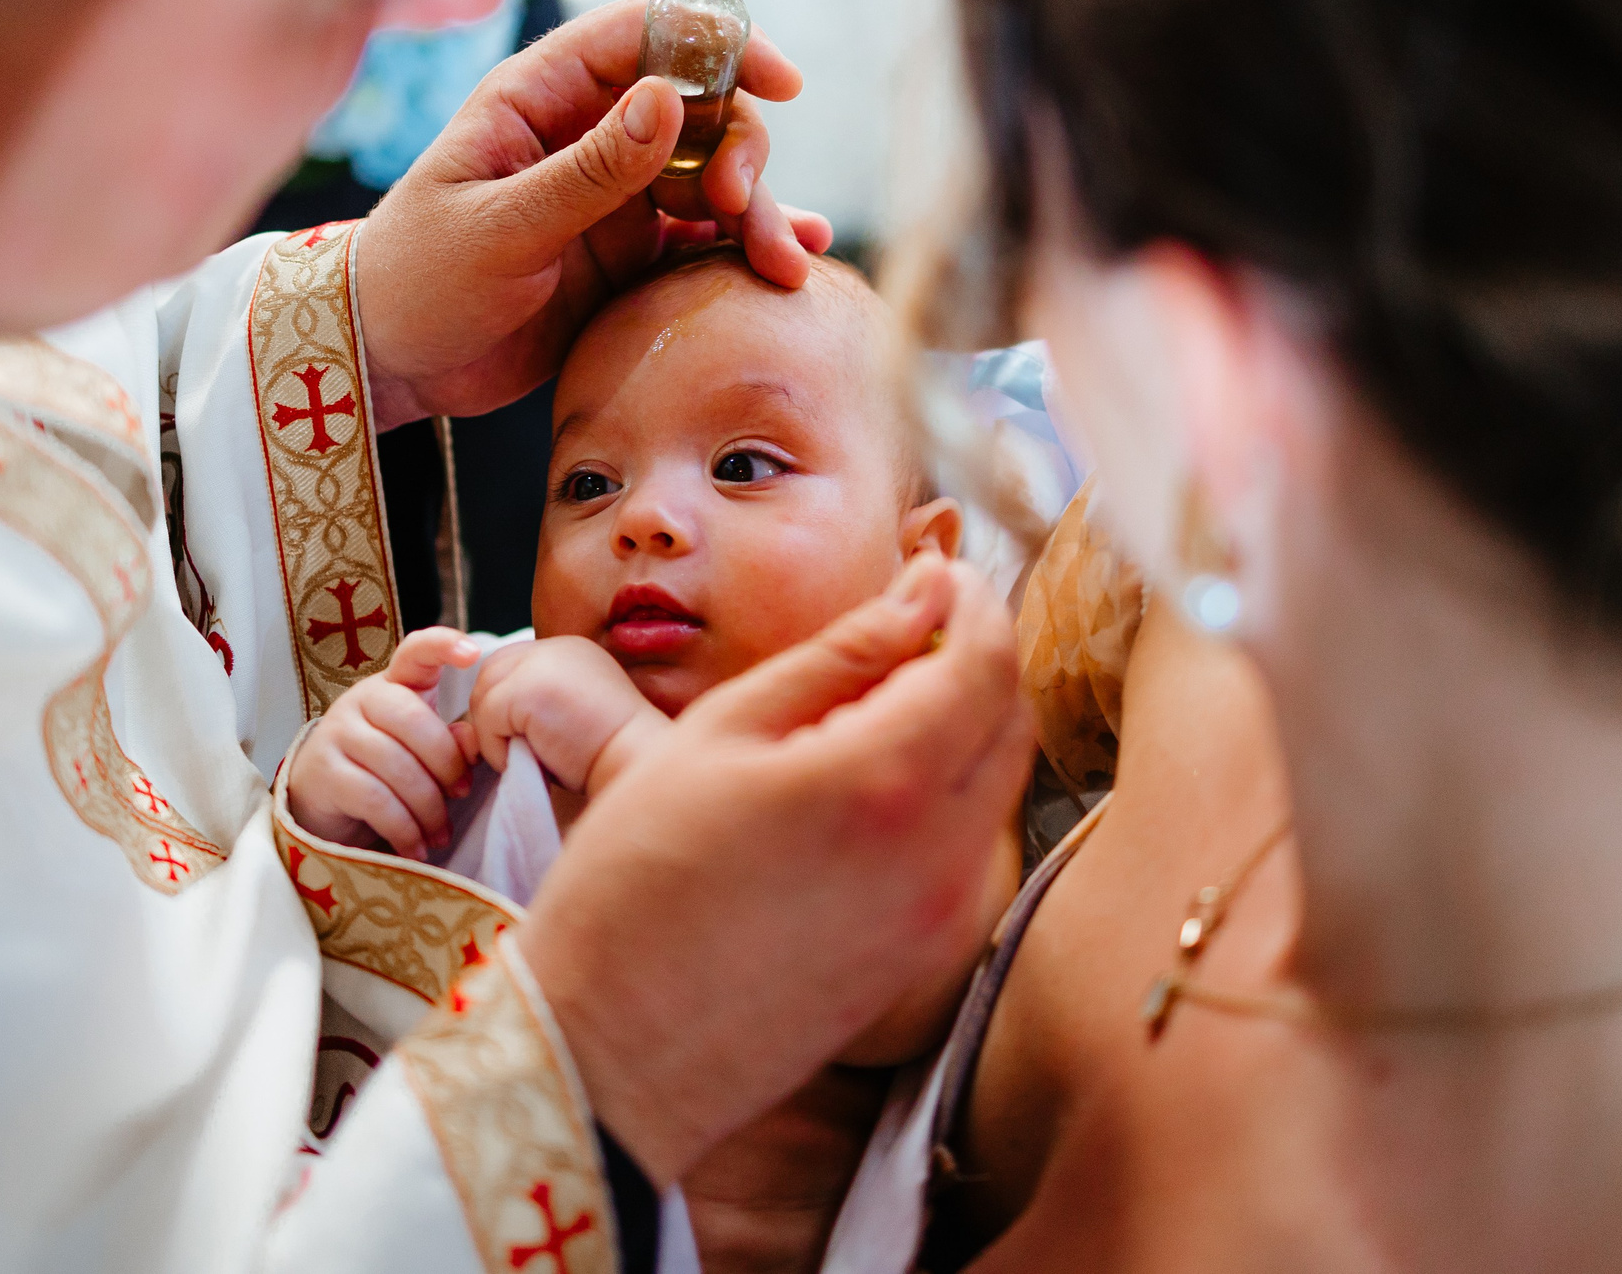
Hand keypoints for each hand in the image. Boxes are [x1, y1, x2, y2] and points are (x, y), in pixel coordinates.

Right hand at [286, 627, 480, 856]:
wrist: (321, 806)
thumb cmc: (381, 770)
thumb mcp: (420, 752)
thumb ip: (449, 741)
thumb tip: (472, 742)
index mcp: (393, 685)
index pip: (414, 652)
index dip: (442, 645)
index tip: (473, 653)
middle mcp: (361, 699)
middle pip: (414, 720)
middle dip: (446, 765)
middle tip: (462, 794)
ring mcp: (337, 733)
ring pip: (397, 766)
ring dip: (428, 808)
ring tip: (441, 834)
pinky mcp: (323, 772)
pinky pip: (376, 800)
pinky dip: (404, 829)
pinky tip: (416, 847)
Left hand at [356, 0, 832, 428]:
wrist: (392, 364)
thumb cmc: (420, 279)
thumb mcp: (499, 226)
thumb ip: (588, 171)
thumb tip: (669, 101)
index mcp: (544, 96)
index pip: (646, 35)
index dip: (720, 43)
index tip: (781, 81)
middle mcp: (589, 132)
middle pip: (699, 107)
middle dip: (739, 147)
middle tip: (736, 204)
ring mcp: (616, 194)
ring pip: (713, 174)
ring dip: (755, 208)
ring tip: (779, 263)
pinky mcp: (631, 254)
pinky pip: (706, 236)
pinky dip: (749, 243)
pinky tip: (793, 262)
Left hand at [469, 635, 668, 793]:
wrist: (639, 764)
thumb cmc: (611, 756)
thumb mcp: (572, 715)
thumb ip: (537, 703)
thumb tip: (488, 719)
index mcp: (571, 651)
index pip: (511, 664)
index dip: (507, 703)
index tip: (526, 739)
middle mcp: (557, 647)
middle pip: (490, 675)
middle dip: (495, 718)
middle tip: (524, 752)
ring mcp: (542, 663)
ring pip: (483, 696)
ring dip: (497, 736)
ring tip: (534, 757)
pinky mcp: (527, 688)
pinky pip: (486, 720)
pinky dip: (499, 750)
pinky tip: (536, 761)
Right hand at [514, 555, 1031, 1182]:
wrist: (610, 1049)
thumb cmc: (636, 882)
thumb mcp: (723, 732)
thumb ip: (839, 656)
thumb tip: (924, 593)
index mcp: (885, 780)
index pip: (985, 659)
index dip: (972, 600)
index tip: (939, 571)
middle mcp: (940, 852)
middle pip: (1010, 718)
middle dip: (980, 654)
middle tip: (915, 623)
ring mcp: (942, 915)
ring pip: (999, 783)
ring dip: (968, 723)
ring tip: (877, 701)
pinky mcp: (927, 956)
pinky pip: (971, 847)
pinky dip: (949, 793)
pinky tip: (868, 783)